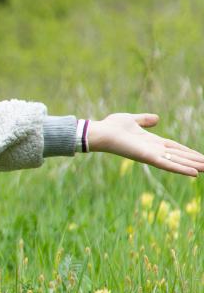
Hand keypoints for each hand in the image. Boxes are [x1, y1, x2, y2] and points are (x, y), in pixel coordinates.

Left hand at [88, 113, 203, 176]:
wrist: (100, 132)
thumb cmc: (112, 126)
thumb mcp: (132, 119)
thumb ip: (145, 120)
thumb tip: (156, 118)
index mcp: (152, 142)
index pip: (175, 148)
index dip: (188, 152)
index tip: (201, 156)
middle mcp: (153, 150)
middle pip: (179, 156)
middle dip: (194, 160)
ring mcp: (151, 155)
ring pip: (177, 162)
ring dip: (192, 166)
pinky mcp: (147, 157)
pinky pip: (167, 164)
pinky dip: (181, 169)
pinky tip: (194, 173)